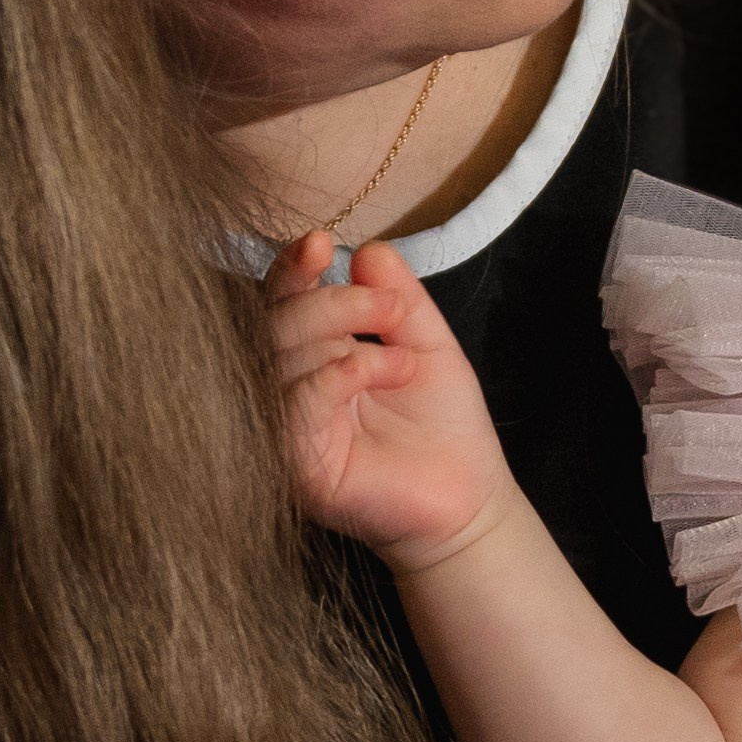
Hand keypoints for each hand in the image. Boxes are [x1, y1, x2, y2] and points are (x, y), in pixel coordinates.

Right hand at [266, 233, 510, 562]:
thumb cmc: (444, 426)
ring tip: (403, 357)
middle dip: (329, 302)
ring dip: (343, 335)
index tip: (320, 244)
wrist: (469, 497)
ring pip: (277, 359)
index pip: (280, 304)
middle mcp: (289, 392)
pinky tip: (381, 370)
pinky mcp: (296, 465)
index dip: (291, 270)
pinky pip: (295, 404)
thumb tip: (367, 248)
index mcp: (312, 358)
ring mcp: (287, 430)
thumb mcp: (427, 343)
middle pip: (272, 325)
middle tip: (387, 308)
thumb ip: (398, 297)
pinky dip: (337, 373)